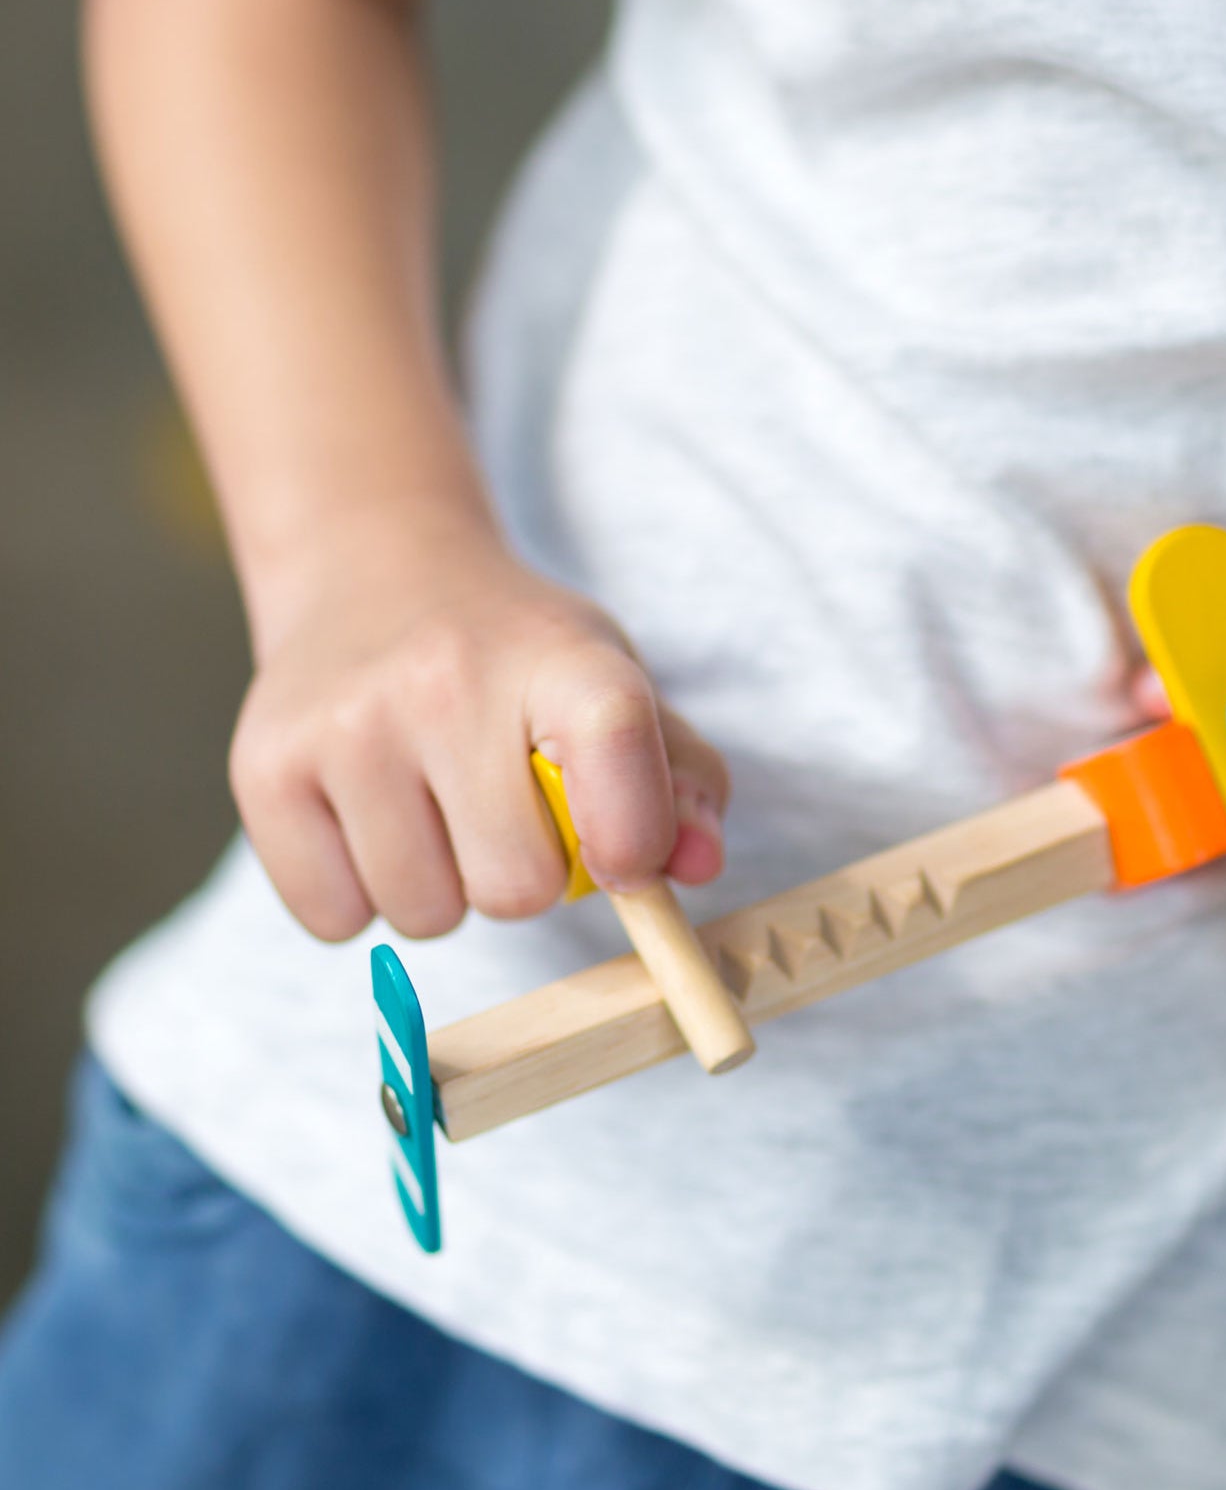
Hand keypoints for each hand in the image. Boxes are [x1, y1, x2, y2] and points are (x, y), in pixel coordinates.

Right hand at [230, 504, 727, 940]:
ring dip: (440, 887)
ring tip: (432, 804)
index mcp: (559, 656)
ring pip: (422, 913)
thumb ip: (681, 778)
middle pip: (514, 888)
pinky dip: (361, 894)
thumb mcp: (613, 681)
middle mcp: (445, 680)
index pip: (618, 746)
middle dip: (520, 874)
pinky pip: (336, 918)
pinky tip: (370, 817)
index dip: (633, 833)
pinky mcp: (264, 769)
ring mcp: (344, 724)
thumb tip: (697, 865)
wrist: (372, 571)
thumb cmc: (513, 653)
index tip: (625, 858)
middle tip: (500, 806)